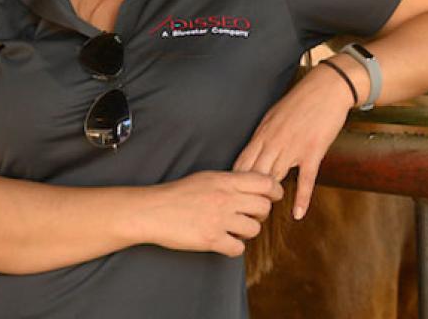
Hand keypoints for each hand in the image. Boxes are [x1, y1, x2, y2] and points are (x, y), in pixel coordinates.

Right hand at [141, 171, 282, 256]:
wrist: (153, 210)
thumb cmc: (177, 194)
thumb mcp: (207, 178)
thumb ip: (230, 181)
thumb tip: (252, 185)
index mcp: (225, 181)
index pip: (265, 183)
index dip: (275, 191)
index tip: (274, 196)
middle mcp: (226, 199)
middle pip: (264, 208)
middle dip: (261, 214)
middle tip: (251, 216)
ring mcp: (219, 220)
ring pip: (254, 229)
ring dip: (247, 231)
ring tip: (235, 229)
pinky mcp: (211, 240)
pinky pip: (238, 248)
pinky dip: (234, 247)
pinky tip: (225, 242)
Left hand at [233, 65, 354, 219]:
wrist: (326, 88)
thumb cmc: (300, 101)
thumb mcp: (273, 116)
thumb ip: (263, 136)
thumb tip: (254, 152)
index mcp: (262, 134)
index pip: (242, 164)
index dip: (234, 184)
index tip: (229, 198)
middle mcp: (273, 143)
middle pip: (254, 175)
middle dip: (246, 196)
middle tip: (241, 214)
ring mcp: (292, 148)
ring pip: (274, 178)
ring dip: (268, 199)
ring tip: (261, 218)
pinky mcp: (312, 152)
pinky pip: (305, 180)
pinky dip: (301, 198)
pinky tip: (297, 213)